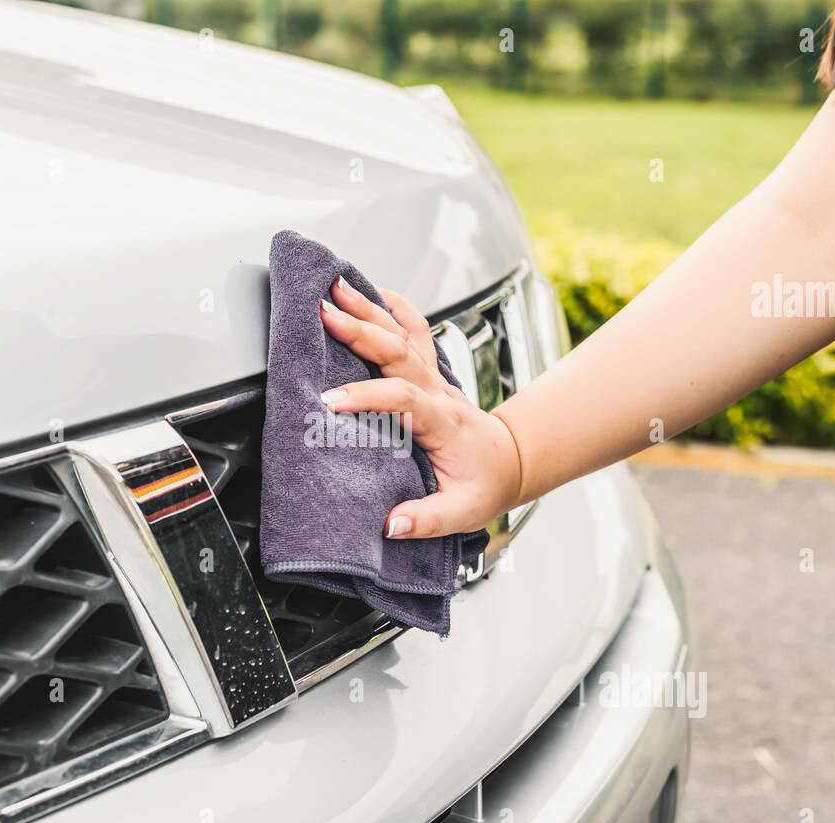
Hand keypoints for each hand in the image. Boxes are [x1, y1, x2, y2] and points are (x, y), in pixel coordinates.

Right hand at [318, 276, 522, 538]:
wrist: (510, 461)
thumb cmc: (485, 484)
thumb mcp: (462, 513)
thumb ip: (427, 520)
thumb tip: (390, 524)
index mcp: (442, 423)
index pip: (403, 399)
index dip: (367, 396)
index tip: (331, 401)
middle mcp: (437, 391)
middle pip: (399, 350)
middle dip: (361, 328)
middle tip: (323, 311)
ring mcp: (433, 376)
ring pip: (403, 332)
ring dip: (369, 307)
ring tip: (335, 286)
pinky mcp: (428, 372)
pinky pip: (413, 329)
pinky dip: (393, 307)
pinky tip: (370, 292)